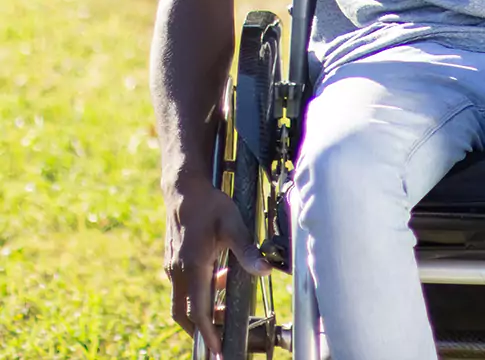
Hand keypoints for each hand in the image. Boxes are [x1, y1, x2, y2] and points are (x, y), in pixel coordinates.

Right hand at [162, 174, 270, 354]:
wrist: (184, 188)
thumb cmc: (209, 205)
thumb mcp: (233, 224)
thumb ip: (247, 250)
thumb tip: (265, 271)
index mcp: (192, 267)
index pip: (196, 312)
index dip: (207, 334)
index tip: (216, 351)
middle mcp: (178, 271)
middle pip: (183, 314)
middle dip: (200, 329)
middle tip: (219, 336)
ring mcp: (172, 267)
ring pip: (182, 301)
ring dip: (202, 308)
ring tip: (224, 305)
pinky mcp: (173, 260)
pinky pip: (184, 286)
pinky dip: (199, 292)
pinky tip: (220, 276)